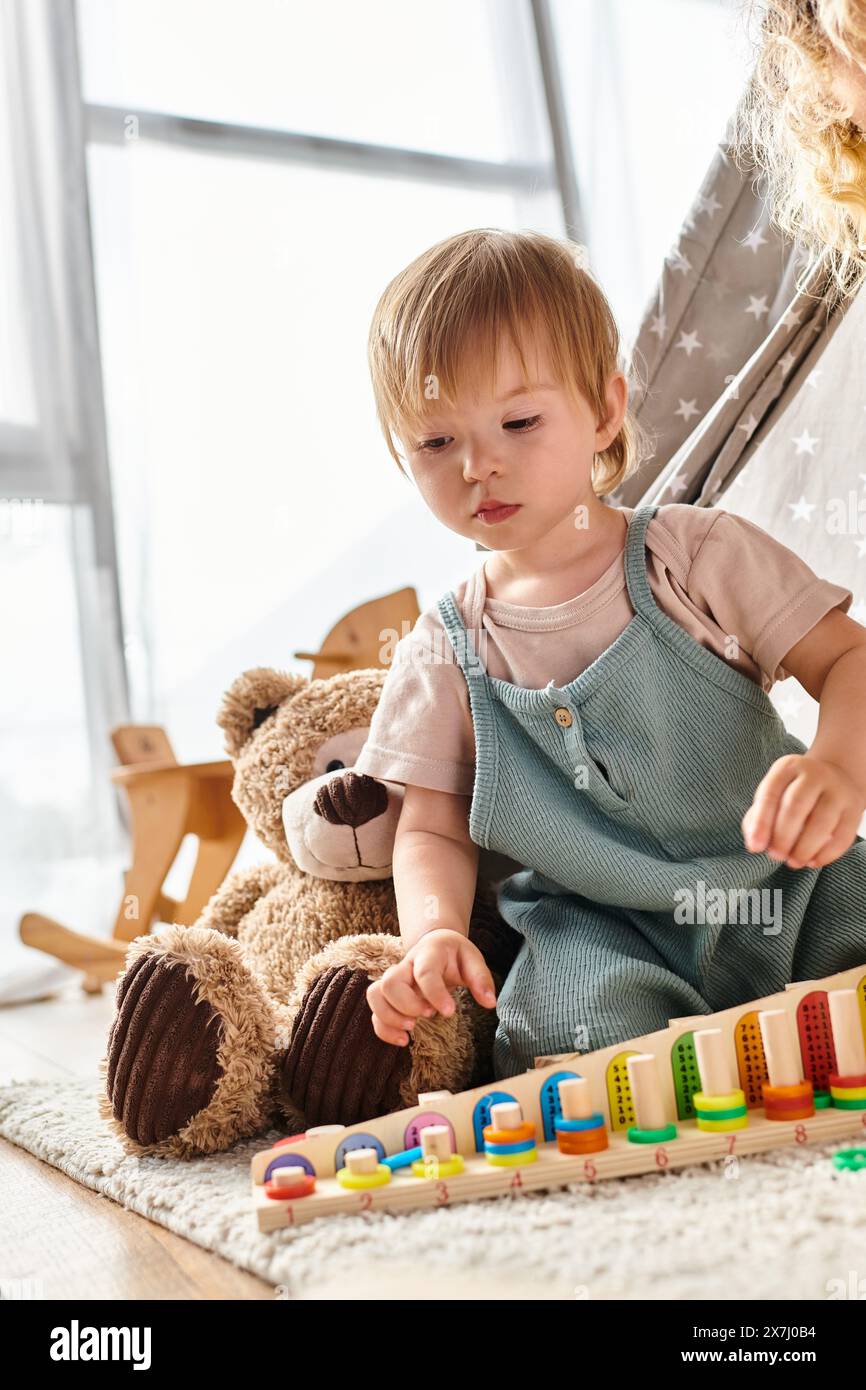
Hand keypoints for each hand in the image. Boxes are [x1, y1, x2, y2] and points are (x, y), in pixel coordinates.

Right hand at [366, 928, 496, 1046]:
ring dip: (389, 1017)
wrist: (436, 944)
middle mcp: (405, 966)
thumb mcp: (473, 959)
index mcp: (429, 954)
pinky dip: (383, 1029)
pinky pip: (374, 1011)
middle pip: (390, 982)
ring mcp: (394, 980)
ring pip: (375, 995)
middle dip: (406, 1005)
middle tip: (428, 1015)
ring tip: (411, 1029)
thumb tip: (490, 1003)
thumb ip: (481, 979)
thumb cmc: (455, 955)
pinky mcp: (388, 996)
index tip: (449, 1012)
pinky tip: (403, 1040)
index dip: (435, 993)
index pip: (425, 971)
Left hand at [742, 752, 865, 869]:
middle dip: (783, 836)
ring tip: (794, 862)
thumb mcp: (774, 794)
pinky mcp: (855, 808)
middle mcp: (814, 774)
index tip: (755, 847)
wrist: (835, 777)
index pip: (770, 794)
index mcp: (787, 768)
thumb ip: (758, 817)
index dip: (761, 823)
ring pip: (822, 822)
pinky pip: (843, 835)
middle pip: (796, 806)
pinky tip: (813, 862)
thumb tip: (755, 844)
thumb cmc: (794, 792)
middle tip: (776, 856)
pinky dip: (827, 854)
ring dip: (805, 848)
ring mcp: (838, 790)